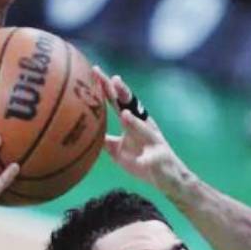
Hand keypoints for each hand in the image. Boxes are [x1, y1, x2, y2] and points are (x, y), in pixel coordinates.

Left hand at [93, 67, 191, 194]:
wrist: (167, 178)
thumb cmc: (140, 161)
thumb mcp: (116, 151)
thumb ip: (103, 140)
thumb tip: (83, 133)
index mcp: (132, 123)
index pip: (117, 102)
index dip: (107, 87)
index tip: (94, 71)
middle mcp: (144, 127)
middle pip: (133, 107)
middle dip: (123, 93)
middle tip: (113, 80)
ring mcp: (153, 141)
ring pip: (145, 130)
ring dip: (135, 123)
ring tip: (125, 116)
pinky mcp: (160, 159)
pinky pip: (152, 159)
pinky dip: (147, 159)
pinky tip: (143, 160)